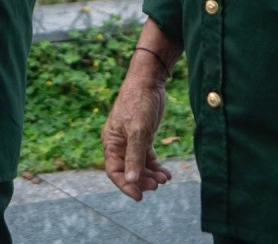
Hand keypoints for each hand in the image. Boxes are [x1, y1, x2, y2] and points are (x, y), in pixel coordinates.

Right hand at [102, 77, 171, 200]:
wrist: (148, 81)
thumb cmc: (138, 103)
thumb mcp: (138, 131)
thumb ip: (134, 156)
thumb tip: (131, 180)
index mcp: (111, 142)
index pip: (114, 171)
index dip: (125, 185)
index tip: (139, 196)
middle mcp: (119, 143)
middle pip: (128, 170)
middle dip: (141, 180)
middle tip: (156, 186)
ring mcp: (131, 140)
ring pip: (139, 165)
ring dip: (150, 175)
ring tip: (164, 179)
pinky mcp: (143, 136)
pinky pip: (147, 157)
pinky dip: (156, 166)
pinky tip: (166, 173)